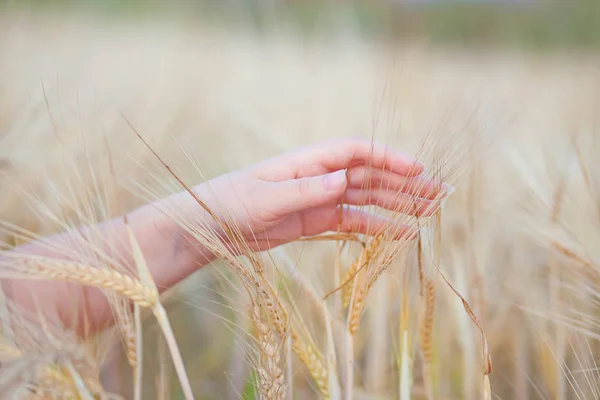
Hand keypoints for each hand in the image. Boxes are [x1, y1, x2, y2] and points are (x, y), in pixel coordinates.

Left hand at [186, 138, 447, 253]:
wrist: (209, 226)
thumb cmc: (232, 203)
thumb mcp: (266, 199)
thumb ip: (305, 191)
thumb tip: (343, 180)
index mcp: (309, 162)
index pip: (357, 153)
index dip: (388, 158)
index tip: (417, 169)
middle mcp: (319, 176)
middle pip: (370, 175)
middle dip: (404, 182)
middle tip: (438, 194)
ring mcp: (320, 198)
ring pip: (367, 198)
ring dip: (397, 203)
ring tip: (429, 212)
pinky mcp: (316, 220)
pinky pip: (353, 221)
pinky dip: (376, 226)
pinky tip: (398, 232)